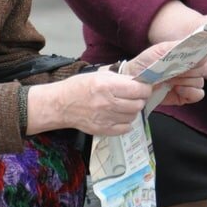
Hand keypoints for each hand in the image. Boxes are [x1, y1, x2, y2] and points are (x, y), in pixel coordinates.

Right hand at [27, 70, 152, 136]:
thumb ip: (119, 78)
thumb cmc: (79, 87)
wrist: (61, 105)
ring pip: (133, 116)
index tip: (145, 87)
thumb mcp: (99, 75)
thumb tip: (137, 81)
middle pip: (138, 104)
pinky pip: (125, 128)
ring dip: (133, 110)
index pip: (138, 90)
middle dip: (140, 99)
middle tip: (135, 96)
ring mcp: (106, 118)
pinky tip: (120, 116)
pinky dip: (126, 122)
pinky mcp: (103, 130)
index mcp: (107, 86)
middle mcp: (108, 103)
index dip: (145, 88)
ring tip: (125, 105)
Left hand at [122, 40, 204, 106]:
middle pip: (202, 70)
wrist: (134, 81)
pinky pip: (197, 95)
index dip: (198, 57)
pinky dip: (190, 92)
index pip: (203, 54)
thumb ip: (180, 45)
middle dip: (189, 70)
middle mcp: (187, 69)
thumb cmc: (145, 63)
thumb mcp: (161, 50)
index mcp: (185, 55)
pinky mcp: (184, 96)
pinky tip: (178, 89)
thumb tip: (198, 42)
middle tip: (174, 70)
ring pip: (200, 82)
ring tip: (172, 80)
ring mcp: (187, 82)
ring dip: (187, 82)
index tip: (190, 59)